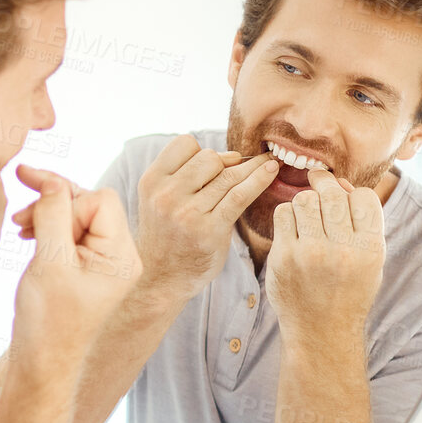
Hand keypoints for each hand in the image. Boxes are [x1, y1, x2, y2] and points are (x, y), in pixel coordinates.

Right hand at [7, 164, 141, 358]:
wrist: (42, 365)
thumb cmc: (47, 322)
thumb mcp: (49, 262)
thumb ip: (53, 215)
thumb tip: (51, 180)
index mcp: (121, 256)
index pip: (100, 201)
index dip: (65, 201)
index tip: (32, 217)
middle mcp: (120, 257)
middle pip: (91, 204)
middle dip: (54, 203)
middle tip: (18, 213)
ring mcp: (104, 264)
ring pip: (77, 217)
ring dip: (47, 215)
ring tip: (19, 227)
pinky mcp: (87, 270)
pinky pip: (71, 235)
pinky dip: (48, 230)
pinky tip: (27, 235)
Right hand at [130, 135, 279, 297]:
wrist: (160, 278)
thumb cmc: (167, 235)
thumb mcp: (160, 200)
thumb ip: (186, 176)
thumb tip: (233, 156)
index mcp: (151, 182)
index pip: (184, 144)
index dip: (201, 151)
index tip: (211, 167)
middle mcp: (166, 196)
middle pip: (209, 158)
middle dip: (225, 163)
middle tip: (232, 177)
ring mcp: (187, 214)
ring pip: (228, 176)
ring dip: (252, 167)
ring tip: (269, 162)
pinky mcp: (210, 230)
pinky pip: (240, 196)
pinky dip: (259, 180)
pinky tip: (271, 170)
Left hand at [265, 168, 384, 343]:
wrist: (320, 330)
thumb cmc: (347, 290)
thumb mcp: (370, 261)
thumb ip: (361, 224)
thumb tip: (339, 183)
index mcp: (370, 249)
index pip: (363, 197)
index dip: (352, 193)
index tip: (344, 201)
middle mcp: (343, 251)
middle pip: (332, 194)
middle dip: (325, 187)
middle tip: (319, 186)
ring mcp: (311, 254)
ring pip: (305, 199)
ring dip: (305, 201)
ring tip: (308, 215)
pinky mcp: (283, 257)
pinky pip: (283, 214)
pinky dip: (288, 215)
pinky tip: (293, 228)